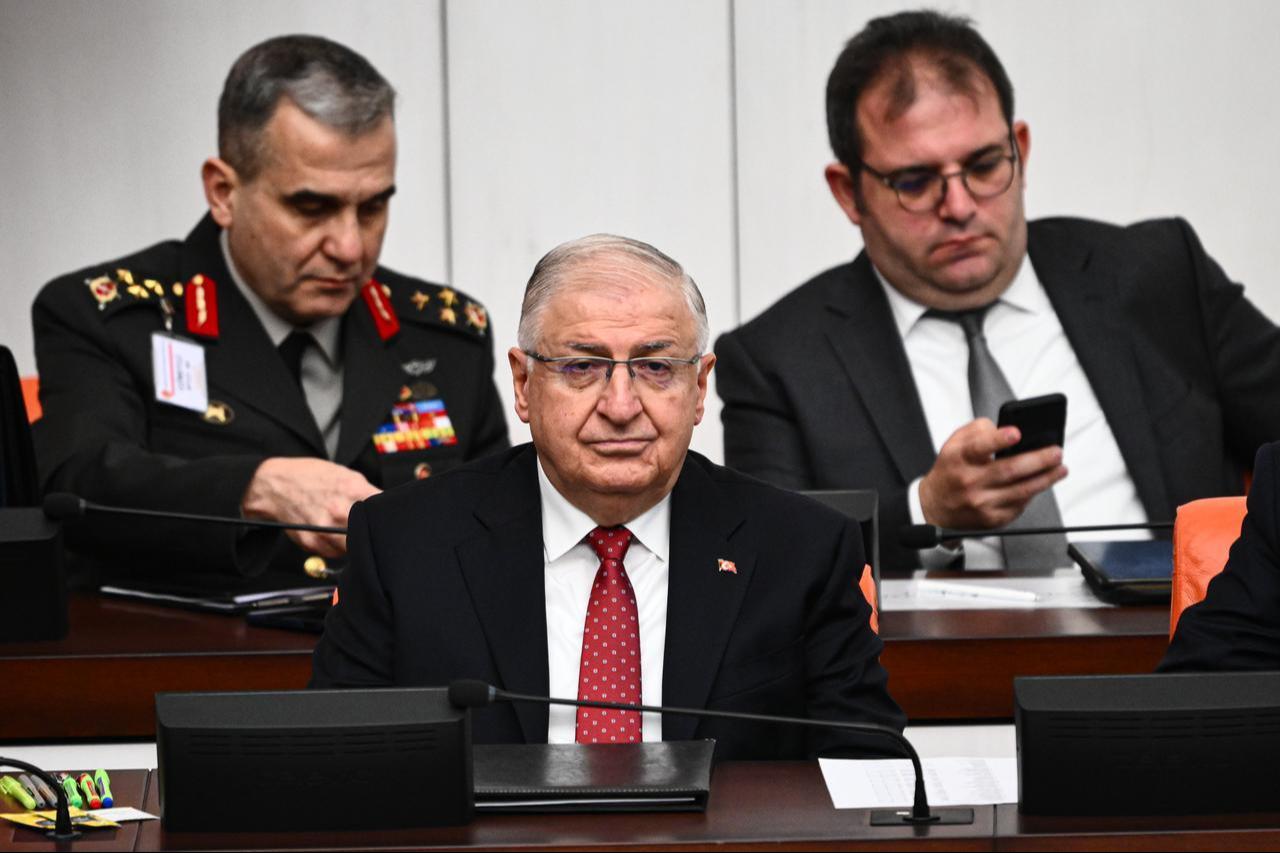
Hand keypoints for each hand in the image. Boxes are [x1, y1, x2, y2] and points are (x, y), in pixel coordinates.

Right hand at [241, 458, 380, 556]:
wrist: (274, 486)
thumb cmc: (308, 477)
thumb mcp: (344, 474)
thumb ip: (366, 490)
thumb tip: (385, 503)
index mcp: (352, 489)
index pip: (384, 508)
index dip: (388, 514)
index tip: (388, 517)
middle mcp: (340, 510)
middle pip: (371, 530)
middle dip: (373, 529)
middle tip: (371, 527)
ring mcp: (326, 529)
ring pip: (355, 547)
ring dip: (357, 542)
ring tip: (351, 532)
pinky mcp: (313, 543)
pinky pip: (335, 553)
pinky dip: (339, 548)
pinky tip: (334, 535)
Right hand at [919, 418, 1066, 529]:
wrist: (935, 507)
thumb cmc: (950, 471)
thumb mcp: (953, 444)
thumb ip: (977, 430)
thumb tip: (1003, 428)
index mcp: (959, 458)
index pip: (979, 447)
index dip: (999, 440)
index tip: (1016, 433)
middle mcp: (969, 481)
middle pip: (1009, 470)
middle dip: (1038, 460)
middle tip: (1056, 452)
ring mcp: (981, 502)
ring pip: (1021, 490)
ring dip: (1045, 479)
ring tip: (1060, 469)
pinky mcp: (991, 519)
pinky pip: (1019, 506)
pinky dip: (1033, 494)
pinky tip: (1041, 484)